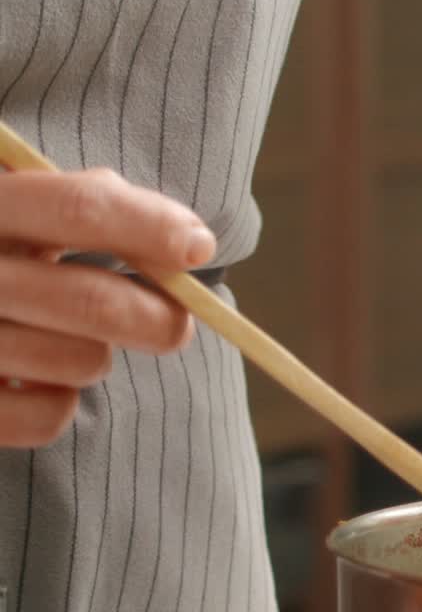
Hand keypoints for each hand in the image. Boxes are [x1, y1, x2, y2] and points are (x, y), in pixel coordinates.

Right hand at [0, 168, 214, 447]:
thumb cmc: (0, 257)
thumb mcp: (25, 210)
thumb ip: (95, 206)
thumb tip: (191, 243)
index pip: (79, 208)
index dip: (153, 227)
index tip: (201, 248)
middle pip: (93, 299)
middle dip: (158, 318)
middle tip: (178, 325)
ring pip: (83, 362)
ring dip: (98, 359)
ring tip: (71, 344)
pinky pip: (49, 417)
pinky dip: (60, 405)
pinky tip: (34, 381)